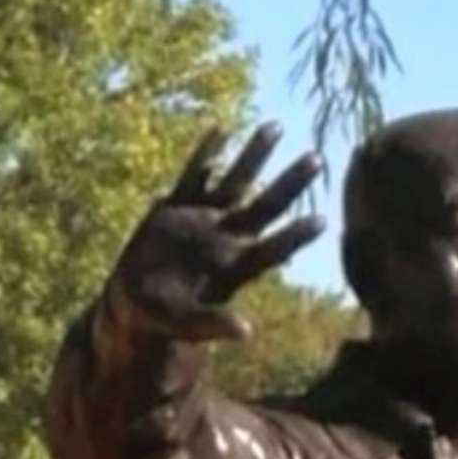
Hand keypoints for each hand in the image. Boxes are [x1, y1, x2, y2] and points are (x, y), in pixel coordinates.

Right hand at [112, 124, 323, 343]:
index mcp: (233, 268)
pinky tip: (221, 129)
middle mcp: (226, 239)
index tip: (321, 221)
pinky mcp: (177, 208)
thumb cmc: (165, 319)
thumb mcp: (187, 324)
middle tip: (317, 158)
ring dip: (255, 156)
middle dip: (290, 183)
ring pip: (236, 181)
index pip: (272, 249)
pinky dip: (206, 155)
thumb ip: (214, 325)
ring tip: (276, 126)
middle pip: (266, 206)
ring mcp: (203, 220)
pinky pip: (195, 176)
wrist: (136, 301)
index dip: (294, 236)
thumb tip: (246, 332)